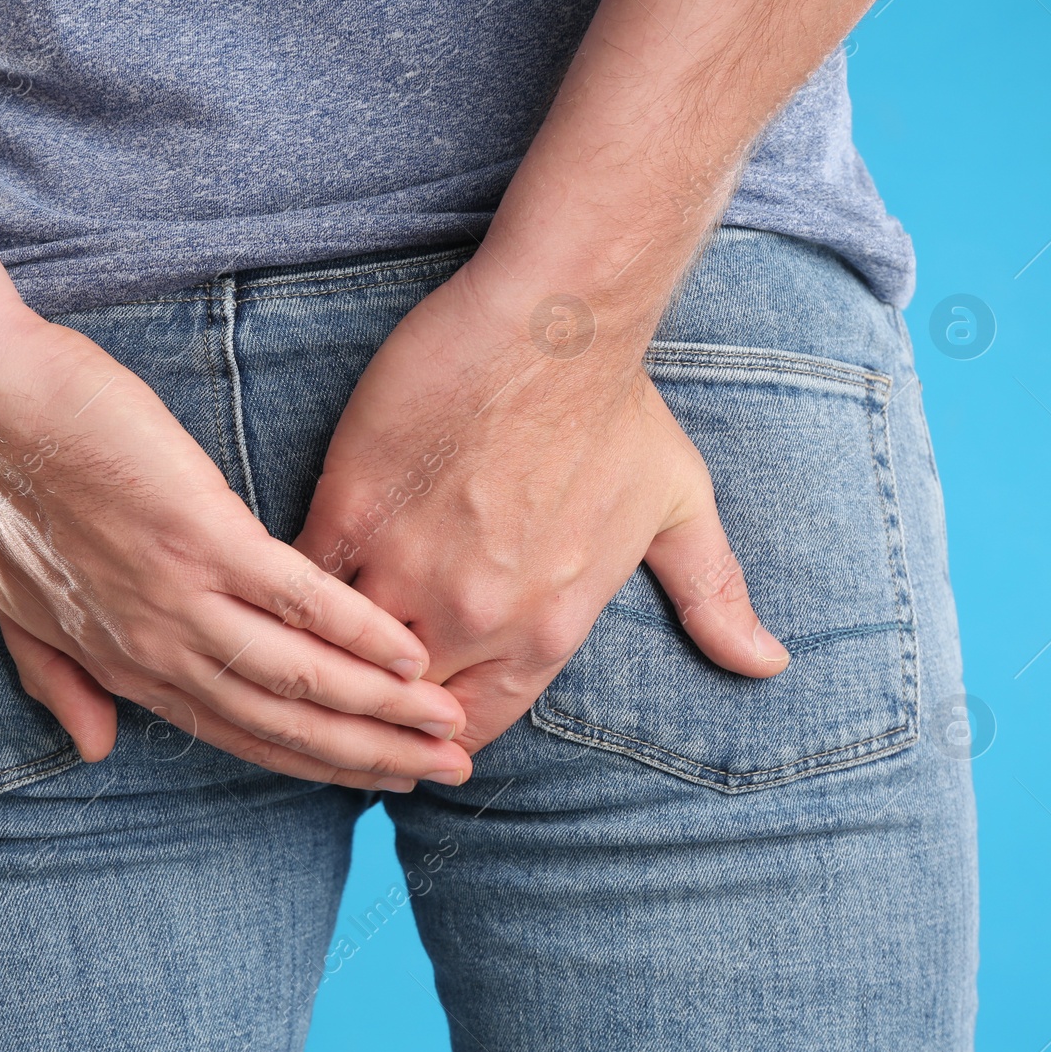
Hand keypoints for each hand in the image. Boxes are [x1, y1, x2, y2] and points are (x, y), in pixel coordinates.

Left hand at [0, 304, 473, 790]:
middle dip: (370, 754)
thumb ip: (58, 679)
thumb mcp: (16, 605)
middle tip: (443, 768)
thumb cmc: (10, 493)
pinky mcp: (201, 537)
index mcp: (129, 664)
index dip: (316, 764)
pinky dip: (358, 631)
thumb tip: (90, 747)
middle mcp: (161, 648)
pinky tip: (407, 651)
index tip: (377, 778)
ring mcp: (181, 597)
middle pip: (283, 721)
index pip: (240, 733)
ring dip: (382, 707)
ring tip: (447, 718)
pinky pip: (297, 599)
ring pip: (300, 674)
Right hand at [292, 267, 789, 755]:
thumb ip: (714, 597)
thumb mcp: (682, 507)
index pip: (474, 727)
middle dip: (380, 701)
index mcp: (548, 631)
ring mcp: (408, 568)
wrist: (554, 321)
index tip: (415, 711)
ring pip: (347, 654)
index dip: (439, 730)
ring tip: (304, 645)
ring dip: (331, 655)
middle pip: (404, 702)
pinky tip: (282, 586)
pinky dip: (296, 593)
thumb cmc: (616, 407)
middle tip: (350, 683)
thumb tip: (768, 666)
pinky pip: (306, 584)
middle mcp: (476, 618)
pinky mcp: (353, 510)